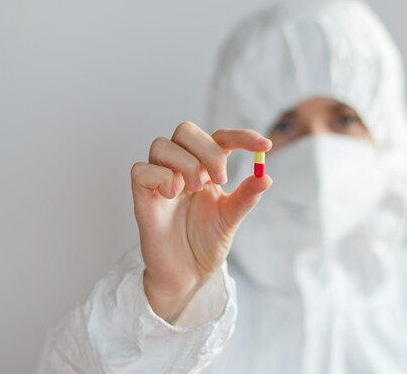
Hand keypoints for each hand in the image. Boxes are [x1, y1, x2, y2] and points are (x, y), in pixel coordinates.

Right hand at [131, 121, 271, 321]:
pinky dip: (160, 177)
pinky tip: (172, 195)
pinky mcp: (143, 198)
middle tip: (220, 179)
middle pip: (186, 131)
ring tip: (194, 190)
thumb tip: (266, 177)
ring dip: (184, 163)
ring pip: (161, 145)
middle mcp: (182, 169)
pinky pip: (141, 170)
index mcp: (206, 169)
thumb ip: (246, 197)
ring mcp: (161, 181)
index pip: (220, 138)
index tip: (266, 145)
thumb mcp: (231, 218)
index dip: (242, 136)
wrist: (187, 276)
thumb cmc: (206, 244)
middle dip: (207, 150)